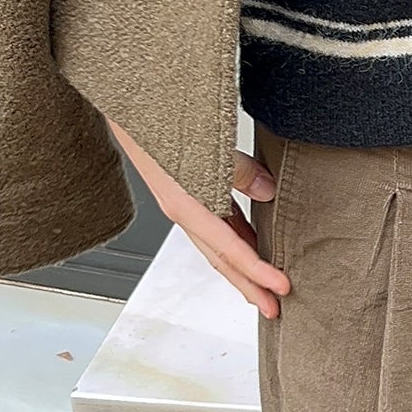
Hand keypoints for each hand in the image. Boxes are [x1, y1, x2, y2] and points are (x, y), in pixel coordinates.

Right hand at [105, 117, 290, 318]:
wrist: (129, 103)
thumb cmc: (162, 120)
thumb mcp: (207, 143)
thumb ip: (238, 170)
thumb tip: (267, 191)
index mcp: (186, 205)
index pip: (229, 249)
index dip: (257, 271)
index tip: (282, 287)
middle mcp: (183, 210)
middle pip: (221, 261)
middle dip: (249, 287)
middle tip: (276, 309)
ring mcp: (183, 204)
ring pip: (218, 247)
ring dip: (243, 269)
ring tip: (267, 287)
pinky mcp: (185, 193)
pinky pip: (215, 227)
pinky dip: (235, 242)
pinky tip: (252, 246)